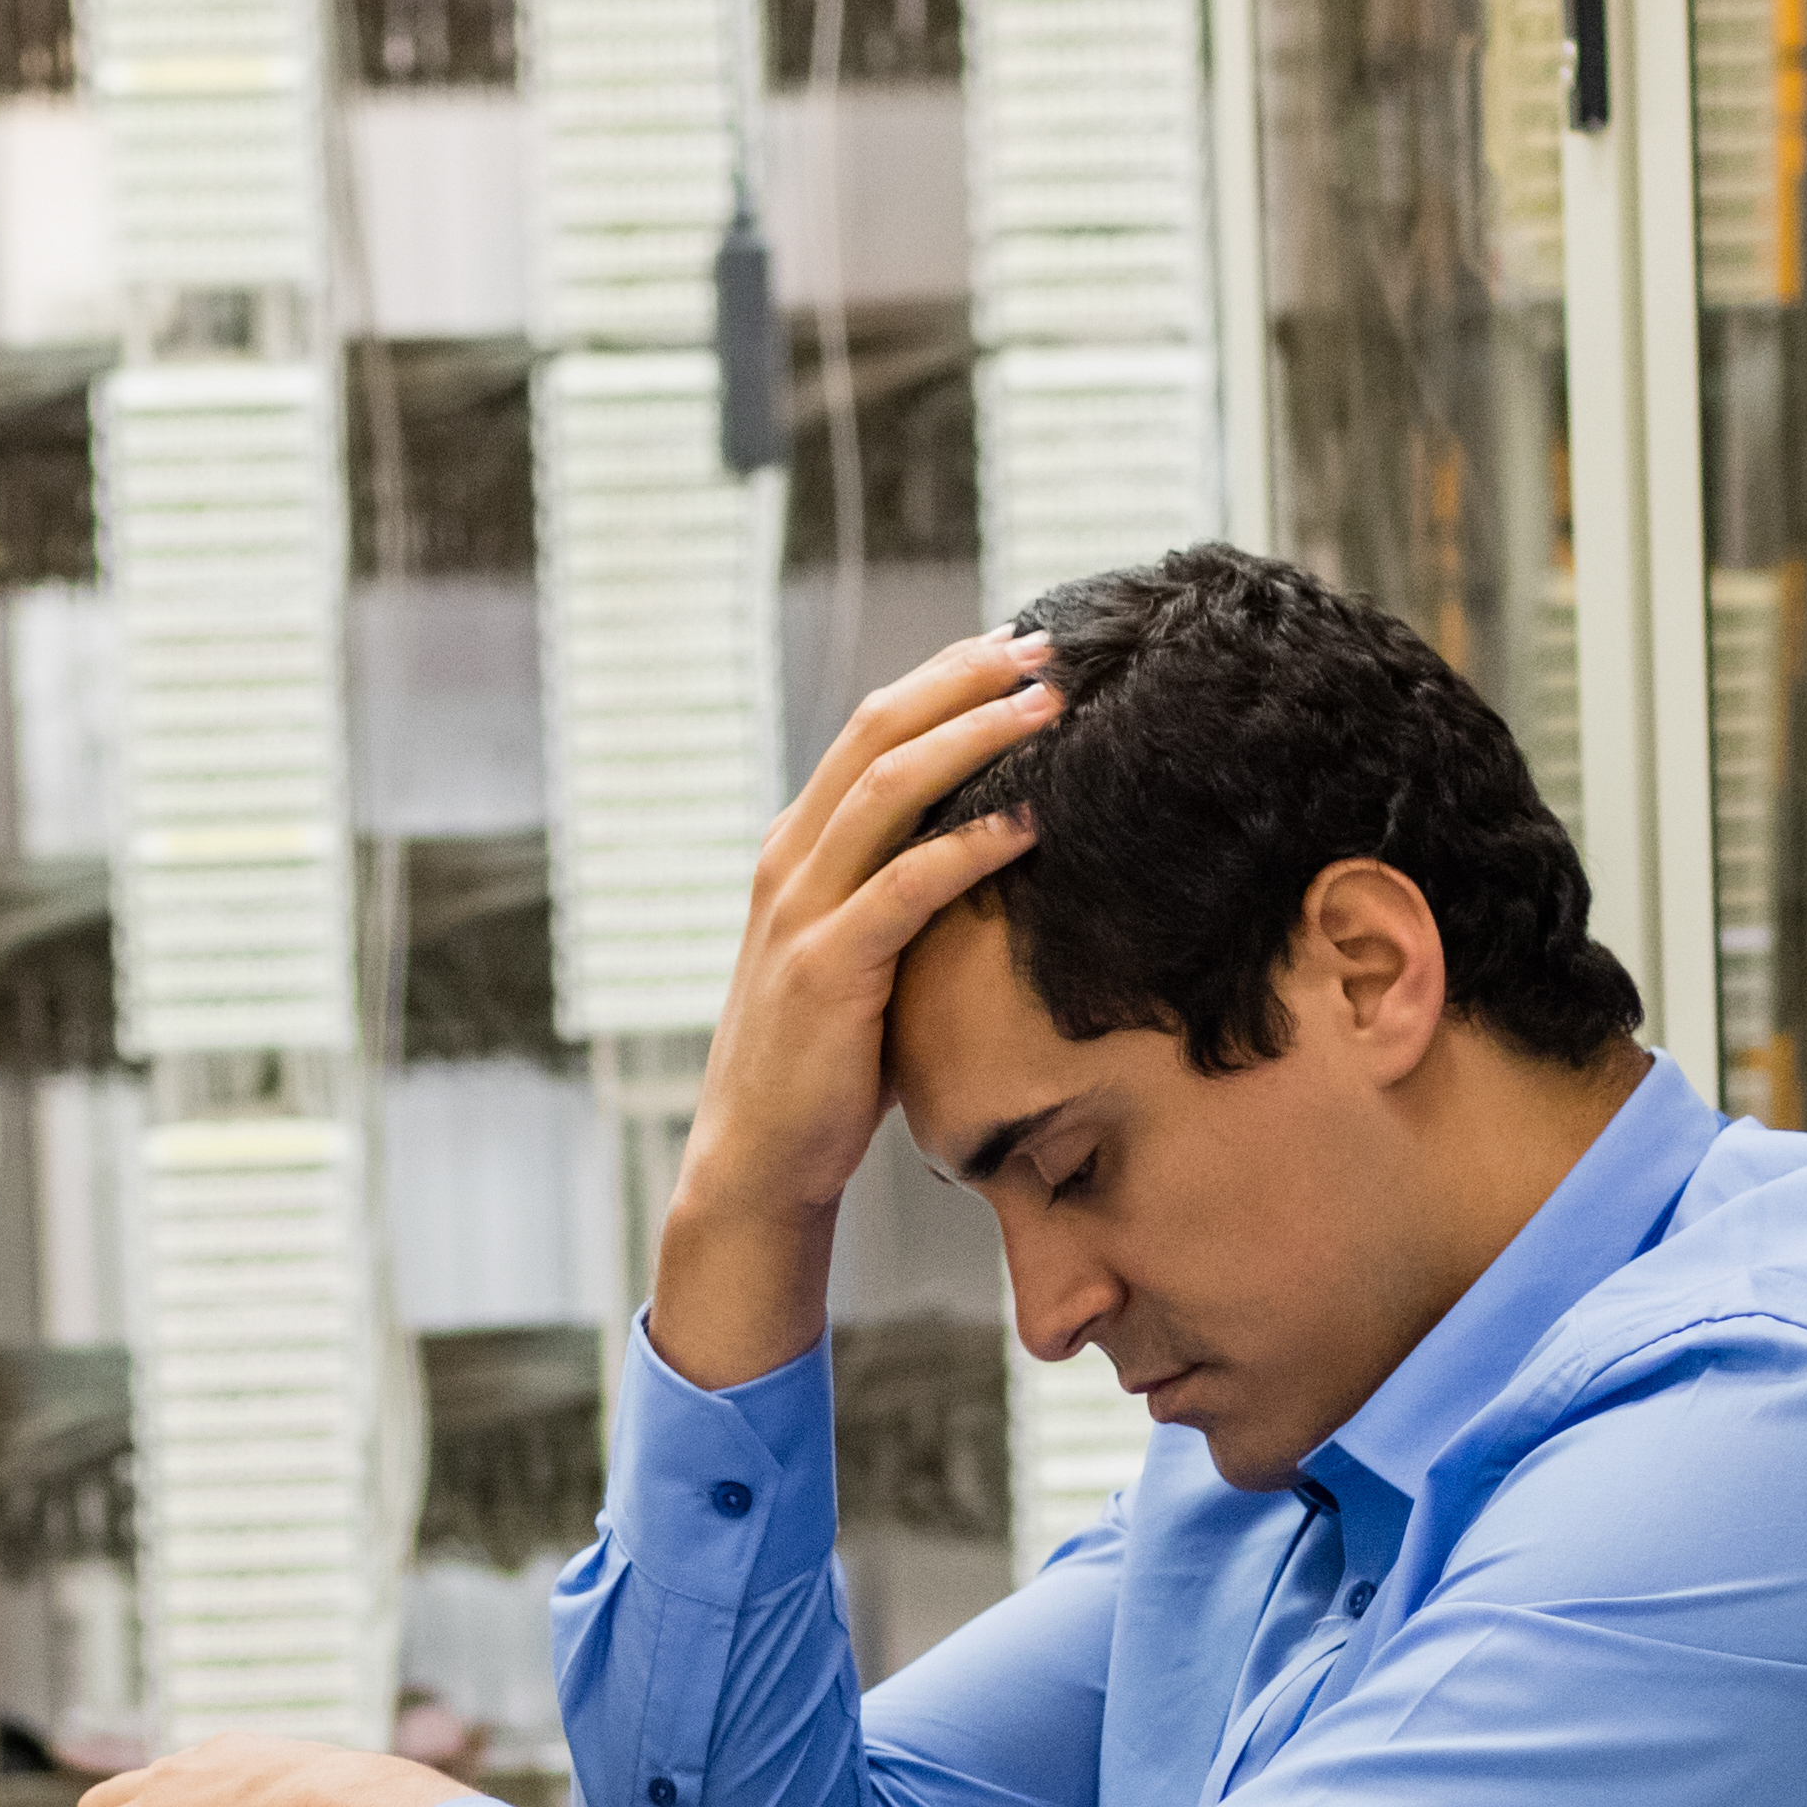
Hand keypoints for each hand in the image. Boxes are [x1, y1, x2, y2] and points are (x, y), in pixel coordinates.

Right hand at [647, 630, 1055, 1395]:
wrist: (758, 1159)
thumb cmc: (825, 1064)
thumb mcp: (859, 956)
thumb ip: (898, 895)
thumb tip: (990, 849)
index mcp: (797, 850)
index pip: (870, 731)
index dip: (944, 679)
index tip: (1017, 647)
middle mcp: (791, 863)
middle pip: (877, 733)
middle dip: (964, 680)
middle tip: (1045, 647)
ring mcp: (801, 912)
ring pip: (887, 789)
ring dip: (973, 738)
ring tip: (1048, 707)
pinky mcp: (828, 970)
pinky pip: (904, 888)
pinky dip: (968, 846)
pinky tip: (1028, 822)